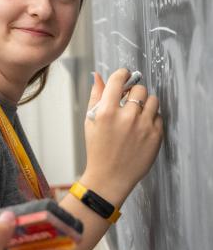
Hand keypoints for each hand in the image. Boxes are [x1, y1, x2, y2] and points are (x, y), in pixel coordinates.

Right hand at [82, 68, 162, 204]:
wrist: (110, 176)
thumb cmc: (97, 148)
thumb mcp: (91, 120)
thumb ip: (95, 96)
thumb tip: (97, 76)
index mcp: (107, 112)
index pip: (118, 80)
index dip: (122, 74)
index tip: (124, 75)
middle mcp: (126, 117)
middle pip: (139, 89)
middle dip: (133, 92)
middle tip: (128, 100)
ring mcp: (143, 126)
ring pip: (153, 100)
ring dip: (145, 103)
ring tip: (137, 113)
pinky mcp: (155, 136)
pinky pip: (159, 116)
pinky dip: (151, 118)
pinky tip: (141, 127)